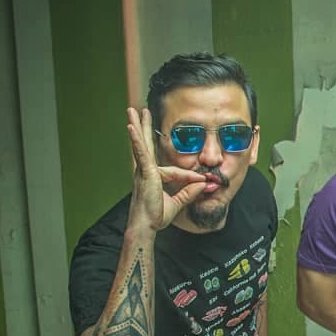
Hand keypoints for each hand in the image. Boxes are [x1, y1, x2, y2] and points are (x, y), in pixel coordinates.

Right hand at [126, 107, 206, 231]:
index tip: (204, 181)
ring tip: (133, 110)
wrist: (147, 225)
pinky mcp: (144, 171)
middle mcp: (146, 171)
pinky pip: (141, 152)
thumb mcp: (178, 203)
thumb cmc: (156, 217)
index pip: (175, 171)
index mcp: (153, 177)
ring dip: (138, 125)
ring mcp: (143, 170)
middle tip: (142, 111)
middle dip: (145, 127)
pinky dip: (137, 140)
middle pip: (147, 144)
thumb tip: (203, 184)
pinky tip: (131, 127)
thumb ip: (189, 192)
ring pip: (142, 143)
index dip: (191, 177)